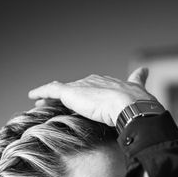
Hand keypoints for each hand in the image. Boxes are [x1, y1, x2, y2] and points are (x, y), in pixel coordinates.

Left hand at [28, 67, 156, 125]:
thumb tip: (145, 70)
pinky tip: (32, 96)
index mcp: (110, 83)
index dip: (90, 89)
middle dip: (70, 95)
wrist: (131, 107)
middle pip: (78, 88)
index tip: (86, 90)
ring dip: (53, 96)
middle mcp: (95, 81)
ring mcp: (82, 86)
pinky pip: (51, 91)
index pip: (96, 85)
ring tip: (43, 101)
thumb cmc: (138, 105)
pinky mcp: (70, 93)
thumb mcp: (138, 93)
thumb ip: (138, 81)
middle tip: (61, 103)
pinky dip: (41, 92)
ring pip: (63, 91)